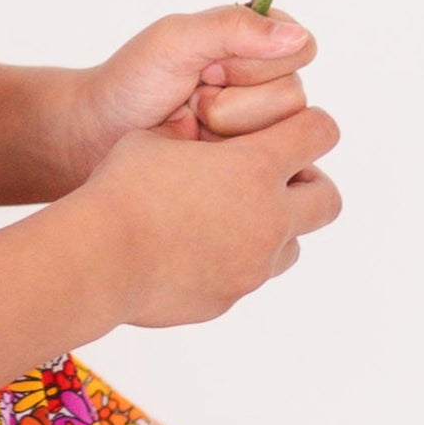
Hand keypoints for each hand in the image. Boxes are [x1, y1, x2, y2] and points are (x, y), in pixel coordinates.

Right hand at [73, 101, 343, 328]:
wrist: (95, 260)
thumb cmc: (120, 191)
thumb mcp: (153, 139)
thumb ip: (188, 133)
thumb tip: (192, 125)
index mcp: (255, 168)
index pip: (321, 132)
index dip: (307, 127)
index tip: (283, 134)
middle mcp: (268, 218)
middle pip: (328, 199)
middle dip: (305, 187)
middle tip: (266, 185)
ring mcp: (252, 265)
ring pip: (292, 247)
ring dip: (271, 232)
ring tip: (225, 224)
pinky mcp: (227, 299)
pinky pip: (246, 280)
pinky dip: (230, 265)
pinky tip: (189, 255)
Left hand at [75, 6, 320, 158]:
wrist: (98, 135)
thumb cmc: (132, 81)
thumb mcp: (175, 41)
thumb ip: (232, 27)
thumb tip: (296, 36)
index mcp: (257, 40)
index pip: (301, 50)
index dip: (253, 66)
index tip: (206, 70)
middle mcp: (267, 81)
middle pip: (293, 98)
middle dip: (231, 104)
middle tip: (191, 100)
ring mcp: (261, 124)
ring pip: (282, 136)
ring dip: (225, 132)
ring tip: (191, 126)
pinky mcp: (250, 161)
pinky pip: (266, 168)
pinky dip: (225, 163)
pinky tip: (196, 153)